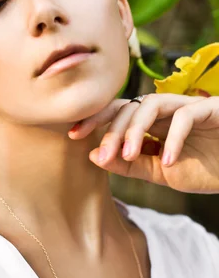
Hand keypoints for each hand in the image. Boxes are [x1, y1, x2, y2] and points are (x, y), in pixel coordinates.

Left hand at [68, 93, 218, 193]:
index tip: (72, 135)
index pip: (117, 112)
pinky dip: (173, 138)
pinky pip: (186, 116)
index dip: (94, 120)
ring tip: (129, 154)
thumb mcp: (161, 173)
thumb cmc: (204, 167)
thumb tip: (94, 156)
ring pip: (151, 104)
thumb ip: (130, 164)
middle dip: (110, 128)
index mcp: (151, 123)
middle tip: (101, 153)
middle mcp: (165, 110)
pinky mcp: (210, 110)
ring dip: (135, 128)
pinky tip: (167, 161)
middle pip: (128, 106)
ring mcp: (187, 107)